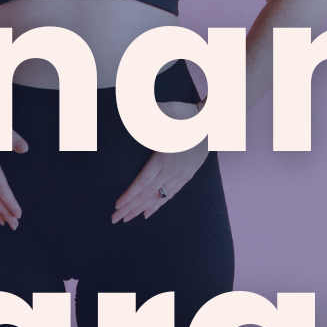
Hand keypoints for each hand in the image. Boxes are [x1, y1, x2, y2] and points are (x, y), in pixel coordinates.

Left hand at [111, 102, 208, 222]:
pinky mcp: (187, 176)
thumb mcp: (163, 113)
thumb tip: (127, 108)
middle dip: (129, 207)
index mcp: (164, 158)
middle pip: (147, 194)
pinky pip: (170, 195)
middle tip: (114, 219)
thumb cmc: (185, 114)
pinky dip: (157, 205)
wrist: (211, 121)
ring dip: (140, 209)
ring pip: (157, 198)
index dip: (129, 195)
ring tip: (126, 219)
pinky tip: (147, 213)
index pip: (142, 182)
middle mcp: (172, 170)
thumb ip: (143, 113)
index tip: (116, 205)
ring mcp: (180, 175)